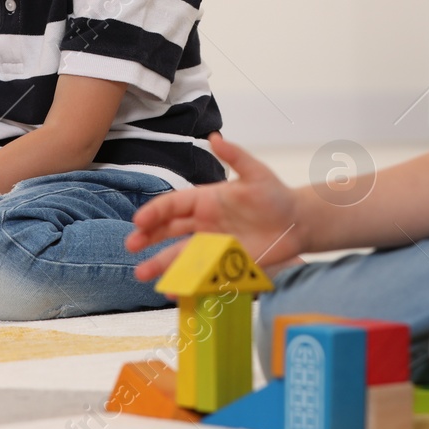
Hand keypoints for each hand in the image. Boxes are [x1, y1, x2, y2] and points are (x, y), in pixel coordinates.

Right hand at [126, 133, 305, 280]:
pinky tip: (175, 291)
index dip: (155, 212)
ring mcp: (212, 245)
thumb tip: (215, 137)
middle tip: (131, 246)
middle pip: (168, 231)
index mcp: (205, 200)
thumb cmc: (275, 195)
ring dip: (161, 264)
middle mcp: (204, 223)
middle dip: (148, 238)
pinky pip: (202, 274)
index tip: (139, 221)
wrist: (297, 222)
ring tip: (143, 274)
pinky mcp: (224, 264)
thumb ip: (235, 156)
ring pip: (180, 254)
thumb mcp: (256, 173)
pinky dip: (187, 282)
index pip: (173, 205)